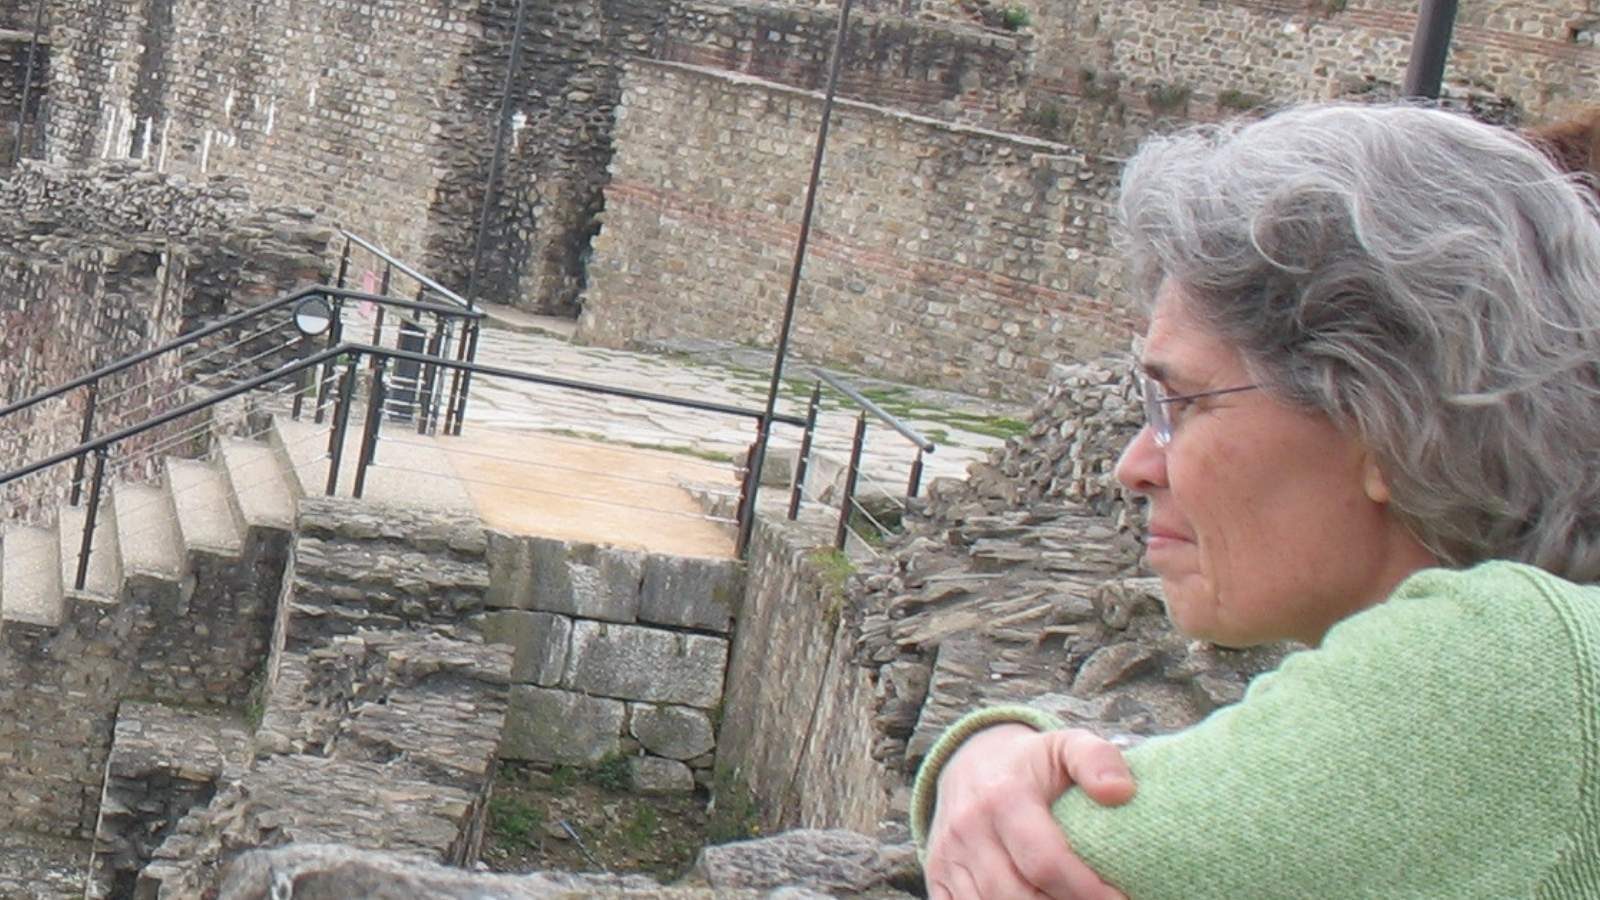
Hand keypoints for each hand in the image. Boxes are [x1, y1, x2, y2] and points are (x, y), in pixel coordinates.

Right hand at [924, 724, 1135, 899]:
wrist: (970, 762)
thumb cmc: (1031, 763)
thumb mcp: (1066, 746)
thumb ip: (1098, 759)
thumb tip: (1121, 792)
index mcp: (1004, 796)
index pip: (1046, 861)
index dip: (1087, 891)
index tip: (1119, 898)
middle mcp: (969, 828)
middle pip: (1018, 895)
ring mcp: (948, 855)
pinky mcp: (936, 876)